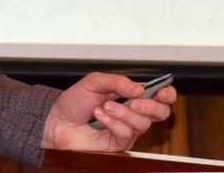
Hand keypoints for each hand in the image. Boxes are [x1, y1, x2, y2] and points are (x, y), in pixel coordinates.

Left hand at [42, 72, 175, 151]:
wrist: (57, 120)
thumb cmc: (75, 102)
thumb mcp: (94, 82)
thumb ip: (117, 81)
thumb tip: (140, 88)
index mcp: (131, 95)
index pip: (159, 96)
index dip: (167, 94)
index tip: (162, 92)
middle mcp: (133, 113)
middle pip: (161, 113)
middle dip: (151, 106)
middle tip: (134, 102)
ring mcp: (127, 129)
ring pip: (143, 124)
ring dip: (123, 113)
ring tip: (104, 107)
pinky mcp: (119, 143)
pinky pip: (126, 133)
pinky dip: (113, 122)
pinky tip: (100, 116)